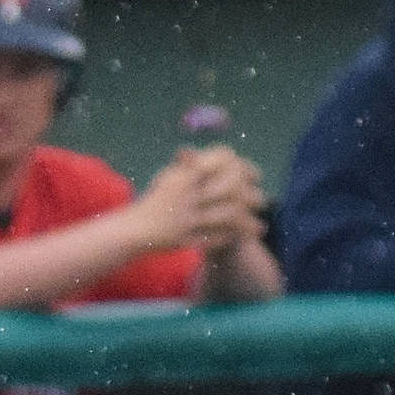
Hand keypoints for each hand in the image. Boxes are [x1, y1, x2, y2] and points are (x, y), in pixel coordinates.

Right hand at [134, 147, 265, 255]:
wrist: (132, 229)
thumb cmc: (155, 201)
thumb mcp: (173, 177)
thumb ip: (197, 166)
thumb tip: (230, 155)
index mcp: (184, 174)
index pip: (222, 162)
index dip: (243, 168)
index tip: (255, 176)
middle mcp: (185, 193)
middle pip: (229, 189)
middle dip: (250, 197)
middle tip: (262, 202)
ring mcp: (183, 218)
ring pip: (226, 216)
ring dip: (246, 222)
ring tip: (260, 227)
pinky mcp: (181, 239)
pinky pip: (213, 238)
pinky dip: (230, 238)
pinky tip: (240, 238)